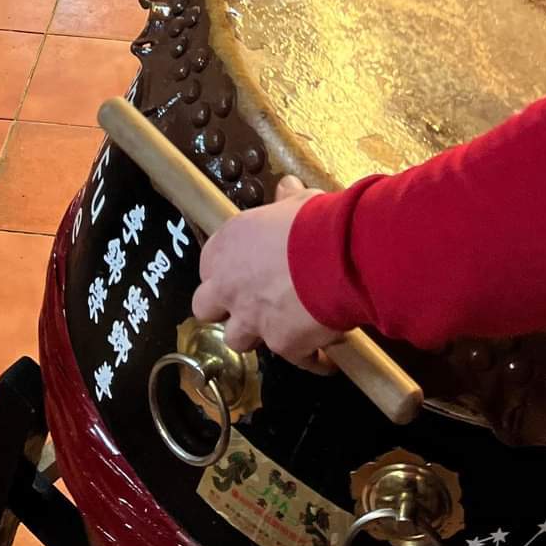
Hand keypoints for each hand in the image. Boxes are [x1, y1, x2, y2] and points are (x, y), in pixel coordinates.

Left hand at [191, 175, 341, 364]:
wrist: (339, 256)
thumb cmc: (314, 223)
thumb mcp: (297, 202)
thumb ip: (285, 200)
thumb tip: (286, 186)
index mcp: (227, 247)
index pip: (208, 266)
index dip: (224, 271)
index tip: (240, 271)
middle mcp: (230, 286)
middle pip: (206, 308)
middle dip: (224, 309)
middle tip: (248, 305)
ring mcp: (252, 320)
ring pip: (236, 340)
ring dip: (257, 336)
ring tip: (282, 328)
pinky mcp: (281, 345)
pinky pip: (294, 359)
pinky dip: (309, 359)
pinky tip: (324, 355)